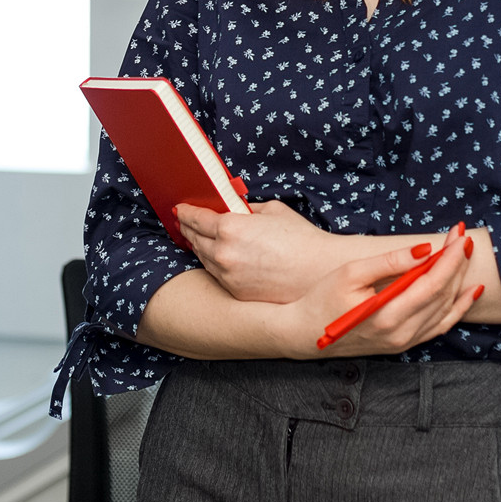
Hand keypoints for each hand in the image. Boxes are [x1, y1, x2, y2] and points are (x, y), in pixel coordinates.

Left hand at [177, 199, 347, 302]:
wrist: (320, 272)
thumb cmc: (301, 239)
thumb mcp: (272, 211)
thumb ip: (247, 209)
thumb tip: (235, 209)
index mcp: (230, 228)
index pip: (196, 218)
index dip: (186, 212)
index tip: (180, 209)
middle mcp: (223, 253)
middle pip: (194, 239)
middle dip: (188, 229)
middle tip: (185, 222)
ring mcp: (228, 276)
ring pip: (203, 259)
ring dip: (199, 247)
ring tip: (198, 239)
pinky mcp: (236, 292)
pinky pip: (217, 275)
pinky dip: (214, 264)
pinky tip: (217, 258)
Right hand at [280, 226, 481, 358]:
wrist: (305, 334)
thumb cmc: (322, 299)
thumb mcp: (351, 273)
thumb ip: (390, 262)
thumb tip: (424, 249)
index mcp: (387, 316)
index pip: (432, 283)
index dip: (450, 258)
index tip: (458, 236)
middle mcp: (401, 334)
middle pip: (442, 295)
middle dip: (456, 264)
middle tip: (463, 238)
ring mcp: (404, 342)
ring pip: (445, 310)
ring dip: (458, 281)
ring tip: (464, 255)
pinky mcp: (403, 344)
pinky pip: (439, 327)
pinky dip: (457, 309)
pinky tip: (468, 292)